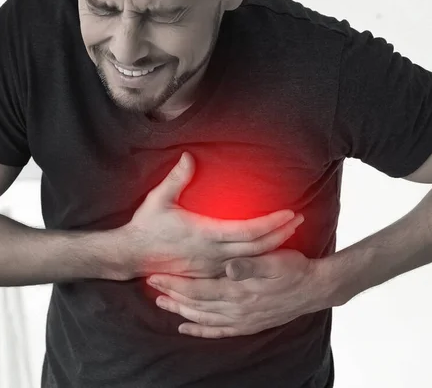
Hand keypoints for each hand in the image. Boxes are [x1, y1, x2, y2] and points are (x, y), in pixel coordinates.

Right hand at [124, 152, 304, 277]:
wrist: (131, 255)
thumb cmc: (146, 226)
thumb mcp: (159, 200)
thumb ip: (176, 178)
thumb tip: (189, 156)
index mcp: (206, 235)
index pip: (248, 231)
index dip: (271, 222)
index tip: (289, 212)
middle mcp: (213, 254)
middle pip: (257, 248)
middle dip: (281, 234)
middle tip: (299, 219)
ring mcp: (212, 267)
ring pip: (252, 261)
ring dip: (273, 247)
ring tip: (290, 233)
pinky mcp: (208, 273)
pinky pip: (239, 269)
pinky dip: (257, 260)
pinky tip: (267, 252)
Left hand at [146, 249, 327, 338]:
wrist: (315, 288)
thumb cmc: (294, 268)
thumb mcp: (274, 260)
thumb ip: (249, 265)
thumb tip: (228, 267)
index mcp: (239, 290)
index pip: (198, 289)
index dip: (176, 283)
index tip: (156, 275)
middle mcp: (236, 308)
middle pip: (195, 304)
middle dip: (172, 295)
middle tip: (151, 287)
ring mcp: (242, 319)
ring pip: (203, 318)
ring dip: (181, 311)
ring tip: (162, 303)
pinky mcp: (248, 324)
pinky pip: (218, 331)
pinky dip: (200, 330)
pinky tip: (186, 327)